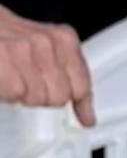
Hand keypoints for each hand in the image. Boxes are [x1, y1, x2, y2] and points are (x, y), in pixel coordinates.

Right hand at [0, 5, 94, 125]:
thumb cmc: (15, 40)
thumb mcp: (50, 52)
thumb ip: (73, 80)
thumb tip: (87, 116)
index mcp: (65, 40)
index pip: (82, 86)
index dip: (79, 105)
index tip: (83, 117)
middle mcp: (47, 42)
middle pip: (59, 96)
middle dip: (44, 99)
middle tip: (32, 87)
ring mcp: (24, 48)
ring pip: (36, 97)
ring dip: (24, 96)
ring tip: (17, 79)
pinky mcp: (3, 56)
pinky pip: (15, 93)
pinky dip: (8, 93)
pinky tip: (5, 79)